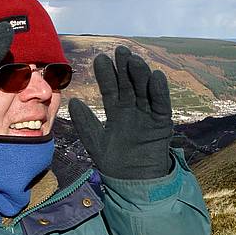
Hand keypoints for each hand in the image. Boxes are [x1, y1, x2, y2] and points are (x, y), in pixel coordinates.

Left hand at [69, 46, 172, 178]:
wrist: (134, 183)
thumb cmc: (115, 163)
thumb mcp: (95, 142)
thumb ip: (85, 123)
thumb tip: (73, 101)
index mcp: (117, 111)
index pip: (111, 89)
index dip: (106, 75)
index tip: (100, 59)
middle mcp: (133, 109)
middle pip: (129, 84)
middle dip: (124, 68)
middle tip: (120, 50)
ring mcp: (149, 114)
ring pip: (145, 90)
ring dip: (141, 74)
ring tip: (134, 60)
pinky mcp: (162, 123)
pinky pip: (162, 104)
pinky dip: (159, 91)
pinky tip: (156, 76)